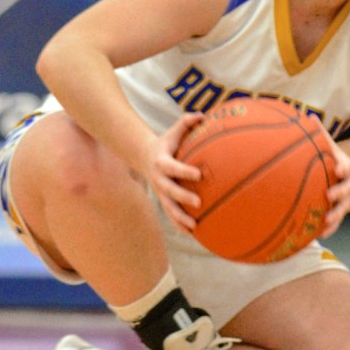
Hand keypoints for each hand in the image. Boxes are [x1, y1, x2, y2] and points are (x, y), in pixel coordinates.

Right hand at [146, 112, 205, 233]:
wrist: (145, 157)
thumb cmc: (166, 142)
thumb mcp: (174, 130)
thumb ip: (187, 121)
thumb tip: (204, 115)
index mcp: (162, 162)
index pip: (173, 167)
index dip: (184, 171)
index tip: (199, 174)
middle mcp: (159, 180)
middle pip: (169, 191)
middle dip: (183, 197)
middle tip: (199, 203)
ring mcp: (160, 192)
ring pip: (169, 208)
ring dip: (180, 218)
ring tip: (194, 226)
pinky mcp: (164, 201)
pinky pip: (171, 215)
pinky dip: (180, 225)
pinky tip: (194, 234)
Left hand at [312, 117, 349, 237]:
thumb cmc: (345, 167)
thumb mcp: (338, 151)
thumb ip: (324, 137)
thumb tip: (307, 115)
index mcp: (347, 170)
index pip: (347, 167)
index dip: (343, 167)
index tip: (339, 168)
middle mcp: (349, 185)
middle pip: (346, 189)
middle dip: (340, 191)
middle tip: (329, 194)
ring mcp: (348, 201)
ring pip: (343, 208)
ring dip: (335, 215)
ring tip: (326, 220)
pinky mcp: (344, 212)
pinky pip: (338, 222)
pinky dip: (331, 228)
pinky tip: (321, 234)